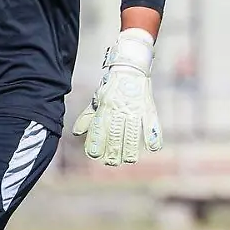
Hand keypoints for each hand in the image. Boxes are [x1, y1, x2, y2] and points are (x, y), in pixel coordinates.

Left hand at [71, 28, 162, 165]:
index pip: (99, 128)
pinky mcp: (148, 108)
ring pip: (133, 132)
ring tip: (128, 160)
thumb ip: (88, 117)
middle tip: (110, 163)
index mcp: (105, 106)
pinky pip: (152, 124)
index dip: (96, 142)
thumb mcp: (97, 99)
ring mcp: (135, 109)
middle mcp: (119, 108)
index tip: (94, 155)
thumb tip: (76, 133)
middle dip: (112, 150)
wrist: (130, 67)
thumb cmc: (111, 86)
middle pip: (116, 133)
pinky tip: (152, 148)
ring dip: (130, 148)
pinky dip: (153, 136)